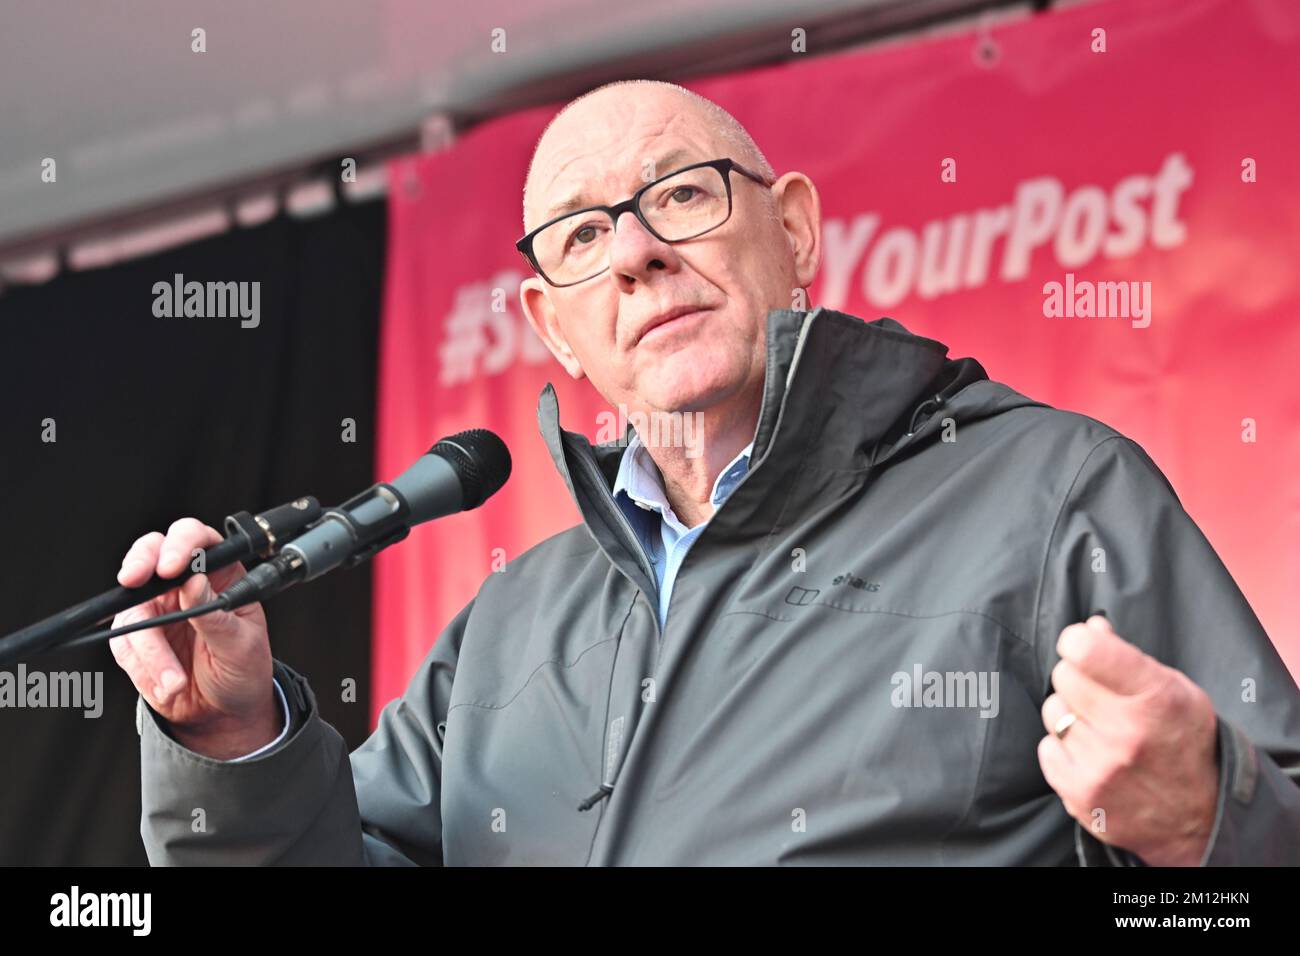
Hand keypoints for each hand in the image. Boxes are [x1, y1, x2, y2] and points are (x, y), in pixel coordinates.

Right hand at [109, 517, 278, 758]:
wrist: (223, 712)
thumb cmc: (243, 669)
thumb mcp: (242, 645)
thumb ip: (217, 615)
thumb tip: (195, 583)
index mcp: (219, 575)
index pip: (198, 540)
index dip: (182, 543)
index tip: (171, 566)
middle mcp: (183, 585)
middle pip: (150, 552)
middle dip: (139, 564)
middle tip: (134, 581)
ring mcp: (156, 609)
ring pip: (132, 608)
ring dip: (150, 650)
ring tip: (175, 681)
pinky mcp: (134, 637)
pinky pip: (124, 645)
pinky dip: (144, 669)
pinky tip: (167, 685)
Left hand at [1037, 615, 1218, 865]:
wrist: (1201, 819)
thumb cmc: (1185, 743)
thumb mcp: (1177, 690)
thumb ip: (1130, 656)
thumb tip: (1090, 627)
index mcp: (1156, 698)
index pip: (1086, 651)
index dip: (1077, 642)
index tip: (1082, 647)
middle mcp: (1128, 732)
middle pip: (1063, 677)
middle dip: (1078, 679)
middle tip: (1101, 697)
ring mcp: (1102, 766)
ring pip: (1053, 712)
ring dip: (1070, 716)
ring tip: (1101, 730)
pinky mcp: (1082, 794)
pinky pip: (1047, 748)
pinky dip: (1063, 750)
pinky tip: (1092, 756)